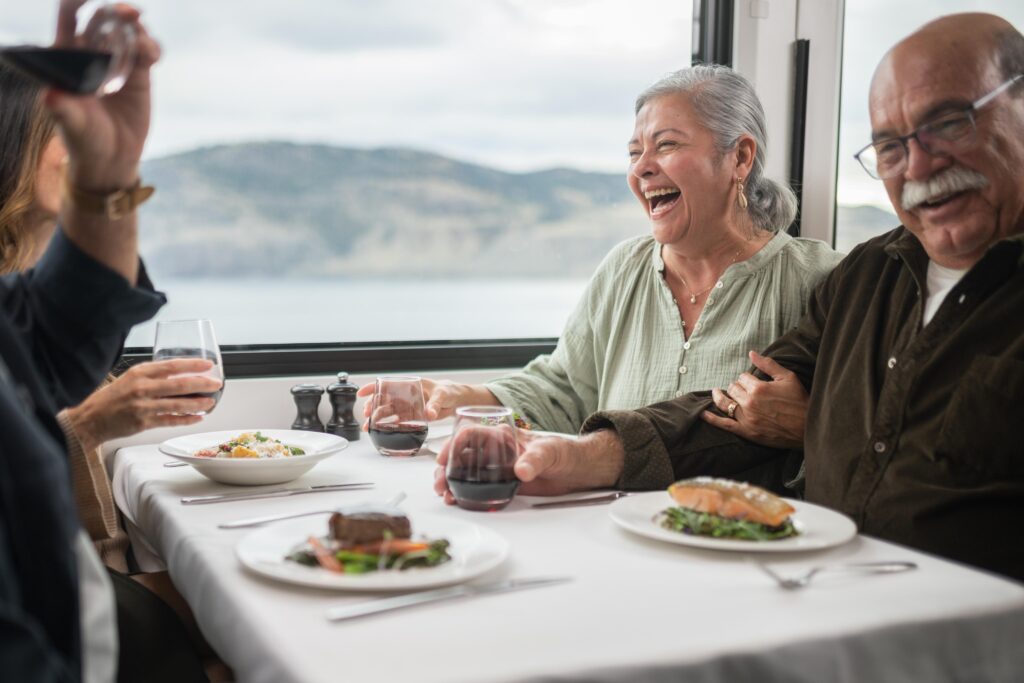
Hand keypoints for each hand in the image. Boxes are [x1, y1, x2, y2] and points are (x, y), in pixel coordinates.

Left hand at [47, 1, 161, 190]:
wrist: (111, 159)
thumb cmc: (84, 140)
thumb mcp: (71, 124)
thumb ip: (62, 108)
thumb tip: (50, 94)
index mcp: (68, 58)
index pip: (68, 19)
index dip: (77, 2)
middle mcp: (92, 55)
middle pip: (101, 19)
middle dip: (114, 11)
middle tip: (128, 14)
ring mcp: (117, 64)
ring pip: (127, 32)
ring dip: (136, 25)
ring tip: (142, 34)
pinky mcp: (140, 76)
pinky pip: (148, 52)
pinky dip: (152, 47)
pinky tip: (152, 55)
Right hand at [63, 359, 221, 451]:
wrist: (91, 418)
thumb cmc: (112, 397)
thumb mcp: (131, 378)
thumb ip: (153, 375)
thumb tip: (182, 373)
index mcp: (139, 373)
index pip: (171, 366)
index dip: (193, 365)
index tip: (208, 364)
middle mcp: (142, 388)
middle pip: (179, 385)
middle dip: (202, 384)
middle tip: (217, 384)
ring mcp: (143, 406)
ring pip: (178, 404)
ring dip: (198, 403)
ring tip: (211, 401)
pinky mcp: (143, 422)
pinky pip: (170, 420)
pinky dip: (187, 419)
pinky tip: (198, 417)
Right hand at [357, 378, 498, 427]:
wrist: (457, 400)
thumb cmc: (449, 391)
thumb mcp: (442, 394)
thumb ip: (435, 404)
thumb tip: (429, 413)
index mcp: (410, 384)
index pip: (387, 384)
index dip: (373, 387)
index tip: (361, 393)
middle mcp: (406, 395)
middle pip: (384, 400)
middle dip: (372, 406)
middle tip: (367, 416)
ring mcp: (408, 406)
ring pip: (387, 411)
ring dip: (377, 418)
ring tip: (368, 427)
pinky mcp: (412, 416)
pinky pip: (397, 421)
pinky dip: (388, 425)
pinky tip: (380, 431)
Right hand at [433, 429, 623, 502]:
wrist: (579, 470)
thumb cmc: (566, 452)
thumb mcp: (551, 451)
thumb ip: (535, 459)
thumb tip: (522, 470)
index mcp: (503, 436)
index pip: (471, 434)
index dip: (454, 444)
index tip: (444, 458)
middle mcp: (496, 451)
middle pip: (462, 455)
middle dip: (446, 468)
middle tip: (439, 482)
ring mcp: (498, 468)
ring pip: (466, 472)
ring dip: (451, 481)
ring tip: (443, 493)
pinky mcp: (503, 484)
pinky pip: (478, 487)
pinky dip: (464, 493)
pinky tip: (456, 500)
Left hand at [701, 351, 807, 448]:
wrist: (807, 427)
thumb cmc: (799, 401)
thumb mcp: (788, 377)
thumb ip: (768, 364)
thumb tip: (751, 353)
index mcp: (759, 388)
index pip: (742, 377)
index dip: (747, 378)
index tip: (754, 381)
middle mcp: (749, 403)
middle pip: (733, 389)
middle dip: (737, 386)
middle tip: (744, 389)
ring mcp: (746, 418)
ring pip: (726, 403)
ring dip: (720, 396)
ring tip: (716, 392)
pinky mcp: (746, 432)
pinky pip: (724, 424)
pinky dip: (712, 419)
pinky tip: (703, 413)